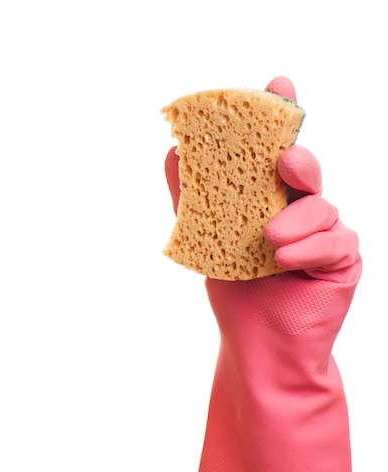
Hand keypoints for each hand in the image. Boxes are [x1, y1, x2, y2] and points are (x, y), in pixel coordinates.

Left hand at [165, 77, 361, 471]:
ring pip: (322, 205)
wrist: (259, 346)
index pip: (275, 150)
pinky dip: (308, 248)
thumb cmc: (237, 293)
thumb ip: (193, 200)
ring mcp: (323, 233)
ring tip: (269, 241)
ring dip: (296, 219)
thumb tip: (171, 153)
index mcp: (268, 199)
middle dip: (296, 159)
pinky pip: (334, 242)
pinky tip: (284, 261)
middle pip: (304, 170)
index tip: (278, 84)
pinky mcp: (340, 260)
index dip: (280, 116)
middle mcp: (298, 209)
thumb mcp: (207, 242)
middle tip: (285, 159)